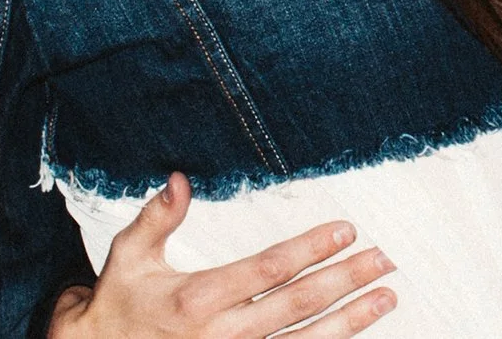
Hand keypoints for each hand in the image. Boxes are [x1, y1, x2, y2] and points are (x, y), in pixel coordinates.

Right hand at [48, 174, 394, 338]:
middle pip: (299, 304)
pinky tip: (352, 337)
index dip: (312, 249)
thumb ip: (156, 219)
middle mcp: (222, 335)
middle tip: (385, 260)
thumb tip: (180, 179)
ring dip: (350, 320)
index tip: (347, 230)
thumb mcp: (127, 259)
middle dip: (346, 280)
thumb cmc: (115, 308)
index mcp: (198, 298)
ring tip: (386, 298)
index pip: (270, 269)